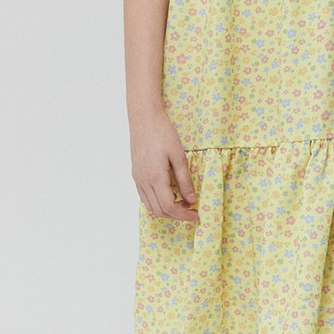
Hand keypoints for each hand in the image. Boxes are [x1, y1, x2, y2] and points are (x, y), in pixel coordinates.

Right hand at [130, 107, 199, 223]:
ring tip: (182, 202)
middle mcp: (143, 181)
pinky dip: (158, 202)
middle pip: (159, 211)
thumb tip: (191, 200)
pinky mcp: (136, 174)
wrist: (144, 118)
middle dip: (177, 215)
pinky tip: (170, 194)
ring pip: (150, 206)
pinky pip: (145, 197)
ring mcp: (138, 179)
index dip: (183, 215)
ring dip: (167, 210)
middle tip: (192, 211)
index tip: (196, 215)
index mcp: (155, 177)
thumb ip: (184, 180)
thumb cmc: (163, 133)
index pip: (169, 207)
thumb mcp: (179, 156)